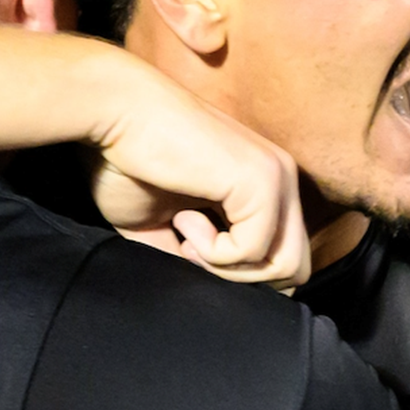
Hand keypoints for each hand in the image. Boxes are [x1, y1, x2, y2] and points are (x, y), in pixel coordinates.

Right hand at [87, 72, 310, 290]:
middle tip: (190, 252)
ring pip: (286, 267)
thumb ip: (195, 259)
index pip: (282, 257)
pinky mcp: (261, 180)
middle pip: (295, 268)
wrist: (115, 113)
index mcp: (265, 186)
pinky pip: (254, 251)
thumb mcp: (163, 226)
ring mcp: (277, 177)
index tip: (188, 253)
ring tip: (187, 236)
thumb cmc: (129, 161)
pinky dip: (212, 252)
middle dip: (240, 281)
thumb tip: (211, 297)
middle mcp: (282, 179)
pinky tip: (184, 218)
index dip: (237, 277)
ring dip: (228, 270)